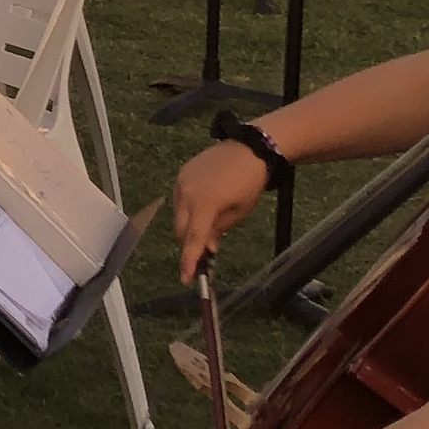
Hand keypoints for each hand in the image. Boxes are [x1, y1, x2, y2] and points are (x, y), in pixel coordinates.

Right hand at [171, 135, 272, 283]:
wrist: (250, 149)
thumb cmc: (250, 183)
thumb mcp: (239, 213)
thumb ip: (219, 230)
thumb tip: (207, 245)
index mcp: (204, 205)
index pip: (193, 239)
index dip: (188, 261)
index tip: (186, 279)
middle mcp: (186, 193)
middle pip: (180, 229)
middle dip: (189, 244)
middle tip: (204, 253)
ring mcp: (182, 182)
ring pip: (178, 215)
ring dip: (189, 226)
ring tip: (207, 228)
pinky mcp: (182, 173)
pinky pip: (180, 199)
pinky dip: (188, 209)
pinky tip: (204, 209)